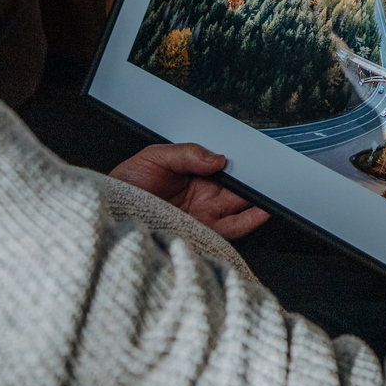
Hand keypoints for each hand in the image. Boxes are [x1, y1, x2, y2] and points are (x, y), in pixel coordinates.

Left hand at [112, 143, 269, 240]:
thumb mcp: (153, 157)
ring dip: (259, 200)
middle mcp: (203, 196)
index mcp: (194, 174)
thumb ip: (186, 153)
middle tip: (272, 174)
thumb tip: (217, 158)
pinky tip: (263, 211)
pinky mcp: (204, 232)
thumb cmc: (126, 185)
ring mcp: (205, 215)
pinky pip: (233, 228)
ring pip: (241, 207)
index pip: (225, 167)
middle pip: (238, 188)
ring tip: (276, 191)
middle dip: (257, 180)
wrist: (109, 211)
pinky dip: (251, 220)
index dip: (243, 162)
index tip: (259, 156)